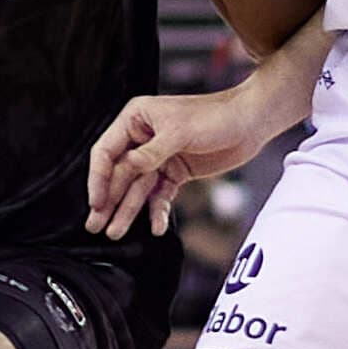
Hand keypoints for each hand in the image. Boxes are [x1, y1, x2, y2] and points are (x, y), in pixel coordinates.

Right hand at [86, 83, 288, 238]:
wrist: (251, 122)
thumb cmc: (215, 115)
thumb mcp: (179, 132)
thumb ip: (149, 154)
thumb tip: (125, 169)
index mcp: (136, 119)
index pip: (107, 152)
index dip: (99, 179)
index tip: (96, 203)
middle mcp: (143, 138)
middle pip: (120, 174)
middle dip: (110, 200)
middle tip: (96, 226)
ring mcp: (159, 156)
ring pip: (138, 188)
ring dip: (129, 210)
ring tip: (115, 233)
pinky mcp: (176, 171)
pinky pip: (160, 194)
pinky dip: (158, 210)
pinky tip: (156, 226)